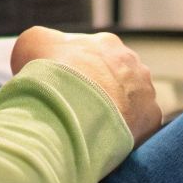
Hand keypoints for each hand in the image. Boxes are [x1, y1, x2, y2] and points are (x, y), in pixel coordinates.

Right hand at [11, 26, 160, 144]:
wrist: (70, 108)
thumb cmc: (50, 73)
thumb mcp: (32, 43)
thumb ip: (42, 42)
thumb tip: (45, 53)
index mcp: (106, 43)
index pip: (93, 57)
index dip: (76, 72)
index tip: (63, 88)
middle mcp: (132, 63)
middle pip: (115, 78)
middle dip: (99, 92)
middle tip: (78, 110)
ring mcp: (145, 91)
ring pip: (130, 101)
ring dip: (114, 111)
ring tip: (91, 127)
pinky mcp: (151, 119)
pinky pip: (138, 126)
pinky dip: (123, 133)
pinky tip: (104, 139)